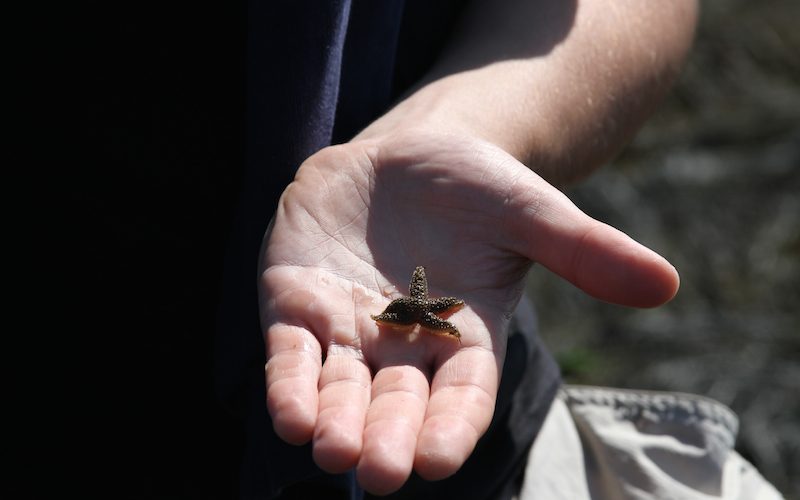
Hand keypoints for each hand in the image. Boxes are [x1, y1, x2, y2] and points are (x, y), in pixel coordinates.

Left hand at [258, 130, 678, 494]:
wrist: (403, 156)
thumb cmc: (475, 186)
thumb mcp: (531, 211)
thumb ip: (586, 252)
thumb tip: (666, 285)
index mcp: (464, 337)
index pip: (463, 396)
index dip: (452, 427)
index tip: (440, 459)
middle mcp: (403, 349)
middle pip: (397, 407)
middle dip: (388, 439)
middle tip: (382, 474)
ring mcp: (347, 332)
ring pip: (338, 391)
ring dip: (332, 423)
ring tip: (331, 450)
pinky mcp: (297, 306)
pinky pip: (288, 355)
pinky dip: (288, 384)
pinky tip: (289, 415)